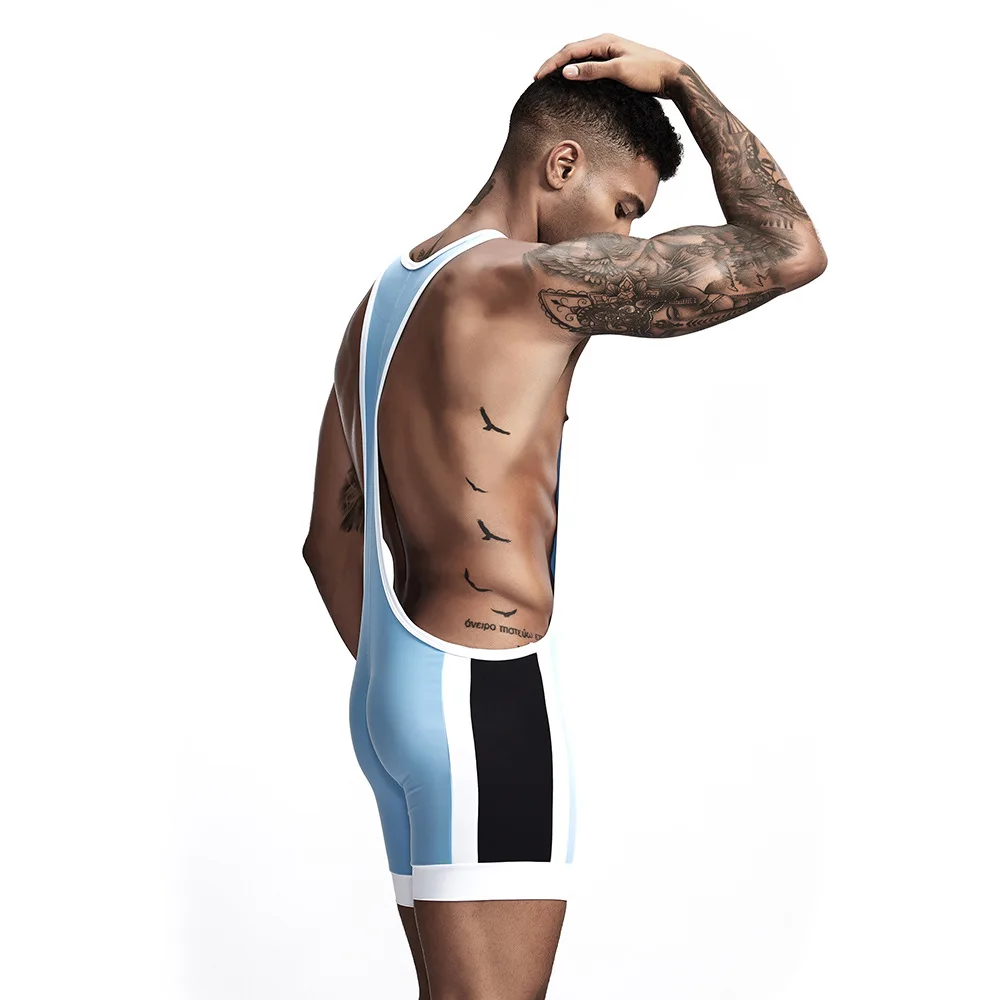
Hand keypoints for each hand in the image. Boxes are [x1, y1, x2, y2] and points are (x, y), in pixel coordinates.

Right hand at [532, 33, 686, 97]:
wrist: (671, 77)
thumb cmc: (649, 72)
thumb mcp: (619, 71)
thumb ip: (592, 71)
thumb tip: (566, 72)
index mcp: (604, 41)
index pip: (570, 51)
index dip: (552, 63)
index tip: (538, 77)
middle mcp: (606, 44)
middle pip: (572, 52)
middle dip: (554, 64)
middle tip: (538, 78)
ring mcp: (610, 53)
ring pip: (580, 58)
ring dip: (564, 67)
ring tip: (549, 79)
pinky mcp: (615, 63)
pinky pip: (589, 65)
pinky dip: (577, 72)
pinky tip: (572, 81)